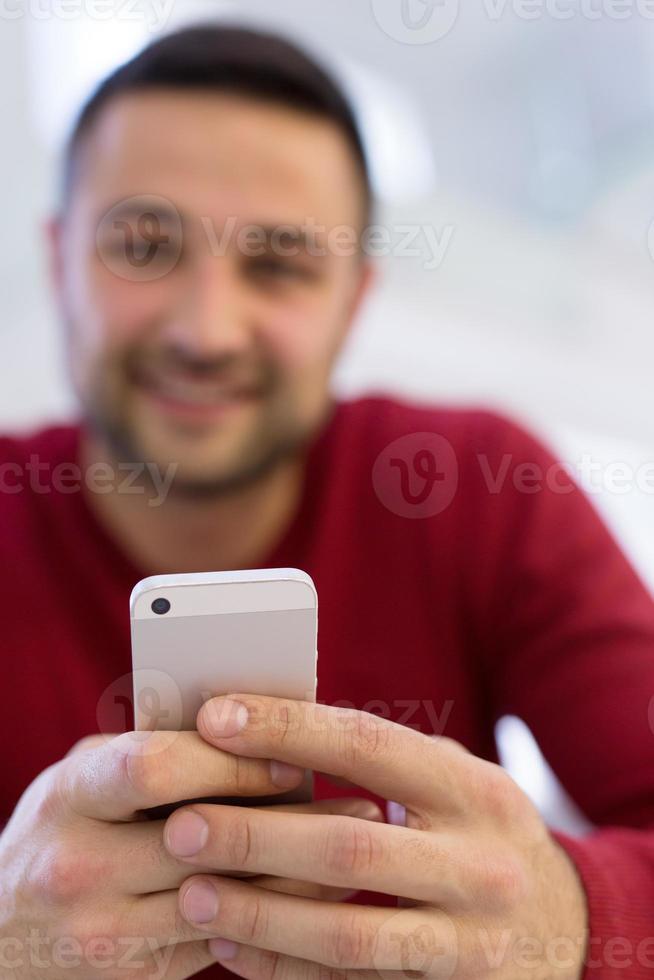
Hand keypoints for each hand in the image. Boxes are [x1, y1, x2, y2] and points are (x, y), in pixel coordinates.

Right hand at [0, 728, 380, 977]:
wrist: (5, 932)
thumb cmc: (64, 826)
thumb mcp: (87, 774)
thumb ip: (152, 747)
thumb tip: (251, 723)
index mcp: (71, 797)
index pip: (156, 768)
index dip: (230, 761)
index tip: (291, 756)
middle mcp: (81, 869)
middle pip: (206, 839)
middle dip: (288, 821)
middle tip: (356, 802)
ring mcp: (106, 932)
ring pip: (229, 901)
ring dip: (302, 873)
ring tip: (356, 844)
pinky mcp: (135, 975)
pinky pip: (225, 943)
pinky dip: (277, 914)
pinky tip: (319, 891)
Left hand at [161, 695, 588, 978]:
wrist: (568, 926)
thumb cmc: (483, 832)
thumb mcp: (455, 782)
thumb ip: (385, 760)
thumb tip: (270, 730)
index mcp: (472, 790)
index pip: (368, 747)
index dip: (289, 729)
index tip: (217, 718)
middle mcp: (479, 864)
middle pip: (350, 847)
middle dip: (256, 835)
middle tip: (181, 825)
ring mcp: (468, 940)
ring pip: (347, 931)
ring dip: (260, 913)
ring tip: (192, 892)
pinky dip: (284, 967)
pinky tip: (231, 945)